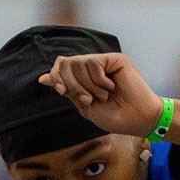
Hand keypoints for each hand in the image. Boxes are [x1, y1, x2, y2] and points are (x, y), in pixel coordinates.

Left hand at [39, 53, 166, 138]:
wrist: (136, 119)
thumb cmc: (113, 116)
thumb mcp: (83, 105)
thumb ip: (66, 90)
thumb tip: (43, 77)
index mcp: (83, 78)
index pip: (60, 66)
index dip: (56, 76)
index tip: (63, 91)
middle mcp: (92, 67)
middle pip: (66, 63)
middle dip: (71, 84)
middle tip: (86, 99)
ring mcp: (105, 62)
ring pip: (78, 63)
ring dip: (87, 85)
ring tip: (102, 95)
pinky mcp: (116, 59)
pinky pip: (93, 62)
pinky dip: (98, 79)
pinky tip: (110, 87)